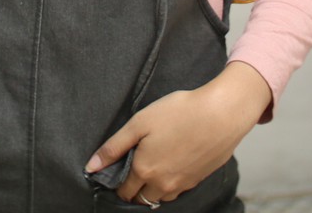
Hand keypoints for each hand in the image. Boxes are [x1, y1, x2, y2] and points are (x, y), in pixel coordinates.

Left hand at [85, 62, 270, 204]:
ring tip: (151, 166)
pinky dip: (169, 184)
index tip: (116, 170)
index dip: (116, 183)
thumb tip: (91, 167)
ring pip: (159, 197)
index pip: (123, 191)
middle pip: (141, 199)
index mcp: (144, 170)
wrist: (220, 114)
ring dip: (152, 189)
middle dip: (133, 189)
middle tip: (132, 168)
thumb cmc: (179, 112)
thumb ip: (114, 146)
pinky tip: (172, 163)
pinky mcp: (197, 180)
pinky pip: (177, 190)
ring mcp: (182, 184)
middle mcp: (162, 184)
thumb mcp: (140, 122)